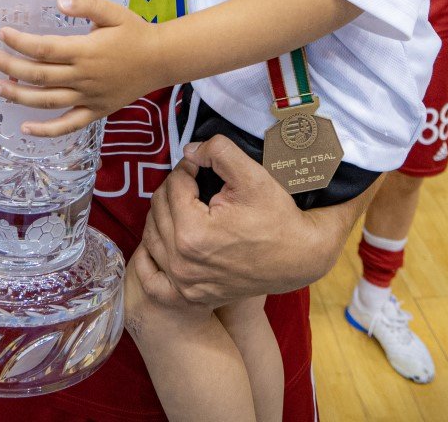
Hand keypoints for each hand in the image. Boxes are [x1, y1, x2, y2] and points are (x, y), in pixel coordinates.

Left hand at [0, 0, 162, 136]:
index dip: (20, 42)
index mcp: (86, 51)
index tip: (2, 33)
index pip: (44, 48)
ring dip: (20, 96)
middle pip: (39, 75)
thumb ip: (87, 4)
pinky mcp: (96, 111)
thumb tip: (60, 1)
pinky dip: (46, 130)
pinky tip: (26, 129)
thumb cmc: (136, 32)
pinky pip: (68, 125)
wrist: (161, 60)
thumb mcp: (114, 12)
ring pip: (47, 101)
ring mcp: (89, 97)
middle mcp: (84, 76)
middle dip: (11, 66)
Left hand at [137, 135, 341, 308]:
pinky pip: (150, 279)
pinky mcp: (189, 296)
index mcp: (193, 232)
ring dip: (163, 213)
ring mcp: (184, 284)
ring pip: (152, 236)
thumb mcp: (252, 174)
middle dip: (175, 187)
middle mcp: (182, 262)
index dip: (187, 167)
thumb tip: (189, 151)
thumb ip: (218, 152)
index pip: (174, 184)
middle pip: (159, 208)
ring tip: (184, 202)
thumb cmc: (278, 217)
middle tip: (194, 180)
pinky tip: (160, 241)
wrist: (299, 257)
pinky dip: (148, 259)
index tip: (201, 165)